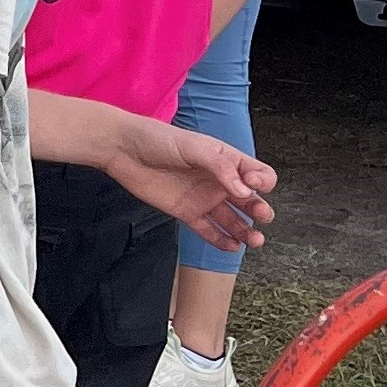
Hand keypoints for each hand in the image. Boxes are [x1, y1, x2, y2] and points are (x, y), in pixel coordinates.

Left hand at [110, 116, 275, 256]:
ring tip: (254, 241)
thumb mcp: (194, 146)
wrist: (124, 149)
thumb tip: (245, 191)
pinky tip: (232, 247)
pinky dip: (221, 240)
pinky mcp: (187, 212)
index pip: (258, 174)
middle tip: (261, 216)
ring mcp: (203, 198)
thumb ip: (220, 167)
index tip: (252, 184)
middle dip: (260, 210)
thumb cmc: (158, 139)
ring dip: (246, 231)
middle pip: (250, 200)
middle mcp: (219, 181)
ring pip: (233, 220)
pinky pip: (208, 230)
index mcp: (226, 160)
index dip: (262, 181)